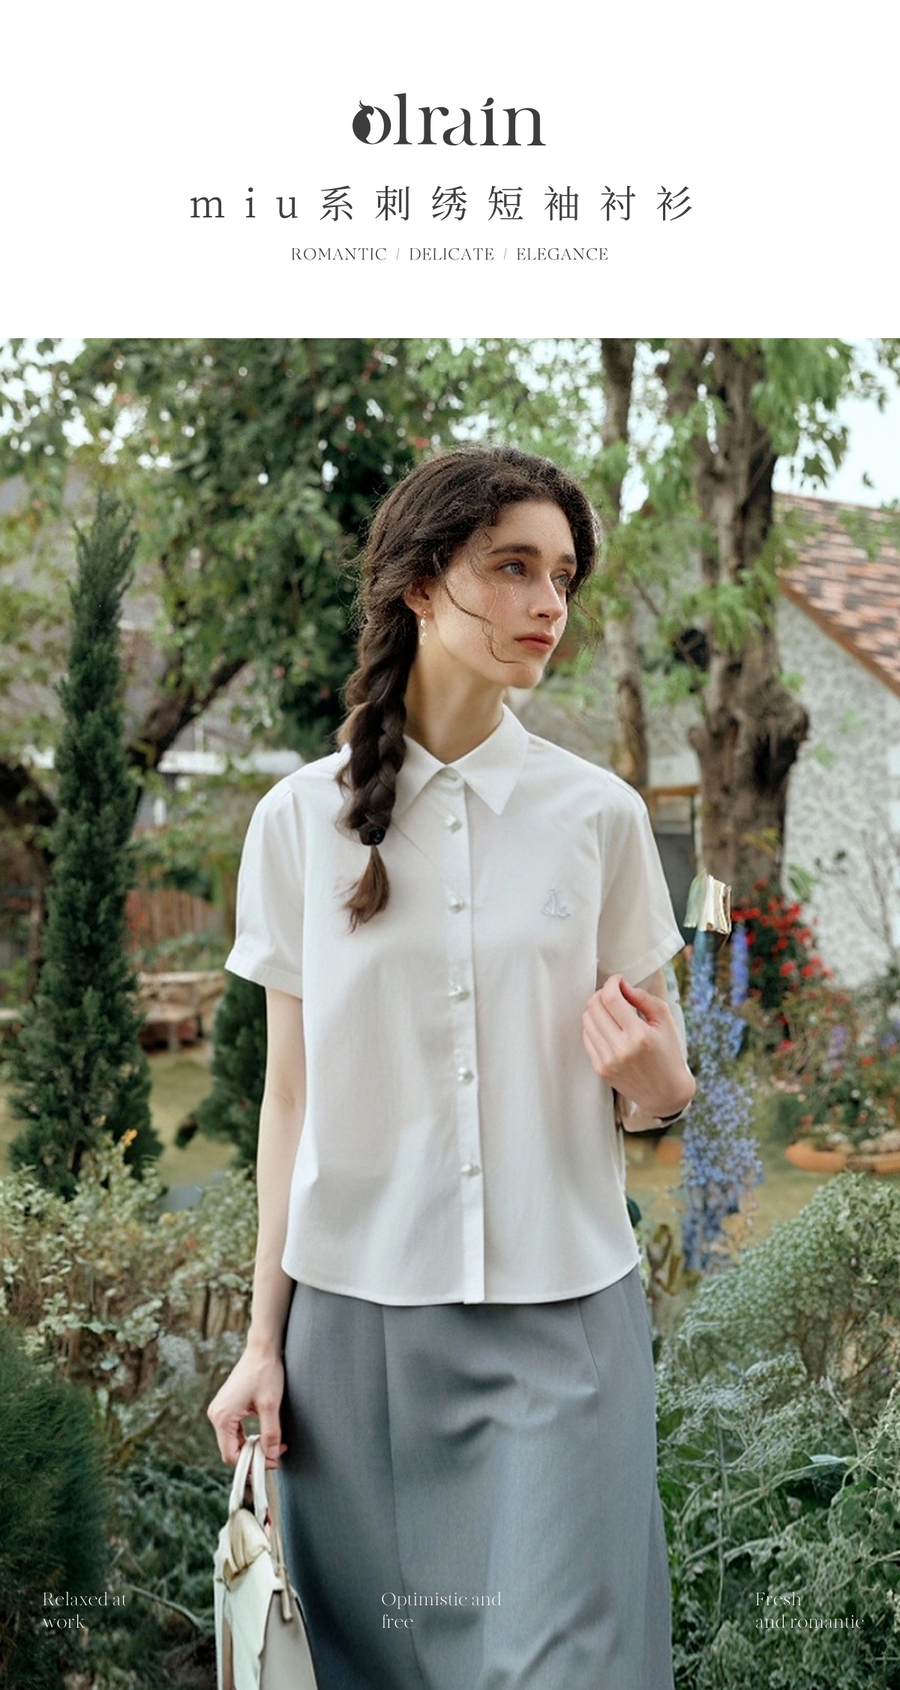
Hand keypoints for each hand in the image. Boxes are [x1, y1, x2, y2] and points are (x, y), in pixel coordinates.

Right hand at [207, 1341, 287, 1468]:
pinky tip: (263, 1437)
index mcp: (222, 1417)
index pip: (231, 1455)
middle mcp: (216, 1415)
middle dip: (252, 1457)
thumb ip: (271, 1433)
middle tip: (275, 1457)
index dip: (251, 1464)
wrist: (262, 1349)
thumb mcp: (271, 1404)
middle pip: (231, 1450)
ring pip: (233, 1442)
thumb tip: (272, 1456)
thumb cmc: (265, 1372)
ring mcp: (220, 1411)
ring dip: (251, 1448)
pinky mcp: (227, 1407)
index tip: (272, 1462)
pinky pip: (234, 1432)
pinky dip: (248, 1438)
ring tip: (272, 1448)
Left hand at [581, 974, 694, 1118]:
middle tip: (614, 993)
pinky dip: (595, 1026)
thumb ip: (644, 999)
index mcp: (639, 1036)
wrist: (665, 1093)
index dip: (611, 983)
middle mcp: (620, 1049)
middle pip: (594, 1007)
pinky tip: (608, 1026)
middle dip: (602, 993)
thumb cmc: (668, 1054)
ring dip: (597, 1009)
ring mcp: (607, 1061)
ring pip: (587, 1020)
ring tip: (612, 1010)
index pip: (611, 999)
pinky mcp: (600, 1069)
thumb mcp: (665, 1022)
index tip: (618, 980)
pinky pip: (587, 1037)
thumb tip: (622, 986)